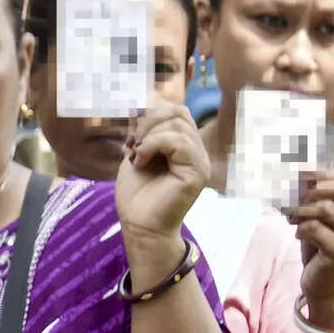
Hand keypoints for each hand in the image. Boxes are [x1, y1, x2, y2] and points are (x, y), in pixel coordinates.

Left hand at [113, 101, 208, 240]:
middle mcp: (197, 152)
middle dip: (150, 121)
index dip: (152, 113)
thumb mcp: (138, 154)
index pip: (177, 110)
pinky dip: (154, 144)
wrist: (139, 226)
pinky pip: (179, 141)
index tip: (132, 134)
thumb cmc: (137, 195)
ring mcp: (200, 162)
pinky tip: (140, 161)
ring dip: (150, 135)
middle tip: (133, 143)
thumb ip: (146, 132)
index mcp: (185, 146)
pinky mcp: (198, 172)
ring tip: (137, 155)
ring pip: (178, 125)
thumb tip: (143, 106)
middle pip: (179, 112)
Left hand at [288, 170, 333, 317]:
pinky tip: (299, 236)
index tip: (299, 173)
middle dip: (316, 187)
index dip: (324, 174)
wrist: (328, 290)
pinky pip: (314, 229)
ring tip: (290, 217)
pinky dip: (300, 229)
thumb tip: (297, 171)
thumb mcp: (326, 221)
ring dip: (301, 210)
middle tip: (292, 191)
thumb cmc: (326, 251)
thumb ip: (319, 198)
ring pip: (325, 209)